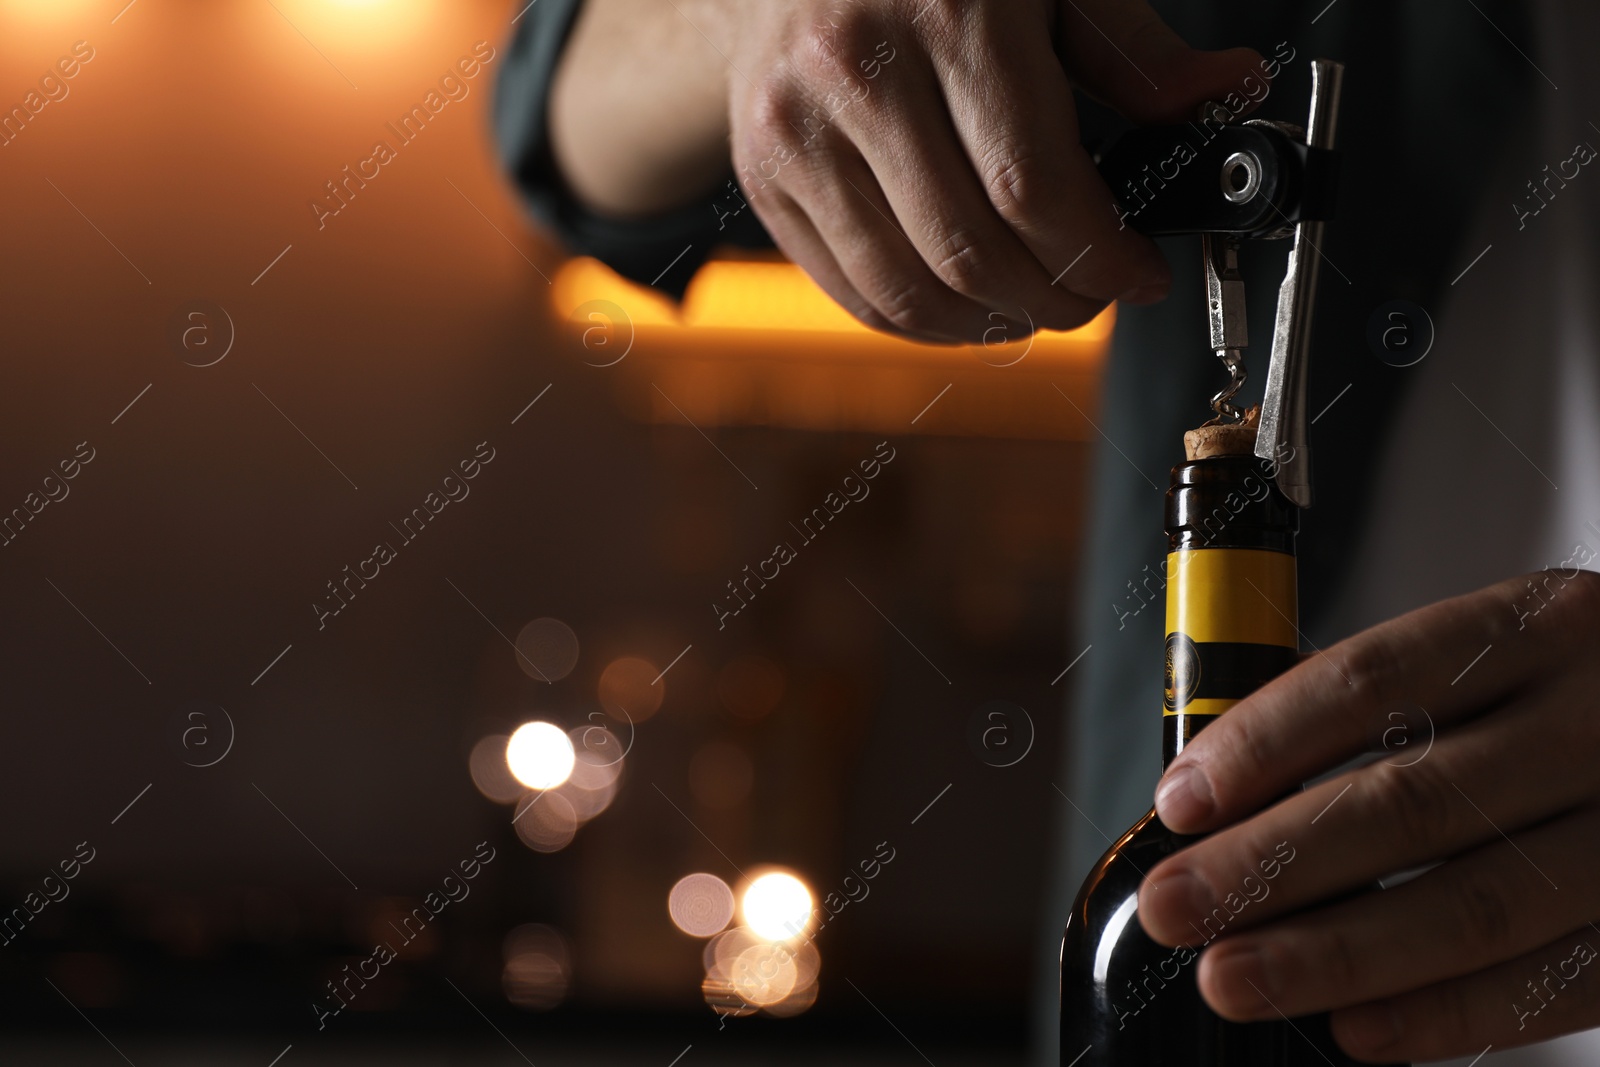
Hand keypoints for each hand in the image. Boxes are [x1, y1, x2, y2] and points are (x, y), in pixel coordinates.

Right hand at [725, 0, 1261, 341]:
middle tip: (1092, 296)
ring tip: (1033, 305)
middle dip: (1054, 301)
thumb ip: (1130, 46)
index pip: (1032, 187)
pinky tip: (966, 303)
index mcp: (943, 12)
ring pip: (908, 292)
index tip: (1139, 274)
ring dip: (989, 326)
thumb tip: (1220, 95)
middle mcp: (855, 75)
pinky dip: (923, 322)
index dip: (1100, 256)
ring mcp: (796, 135)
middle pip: (970, 253)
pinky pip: (854, 293)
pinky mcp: (765, 181)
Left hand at [1135, 569, 1599, 1061]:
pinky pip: (1559, 980)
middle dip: (1273, 865)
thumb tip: (1232, 791)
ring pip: (1477, 901)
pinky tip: (1359, 1029)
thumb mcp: (1515, 654)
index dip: (1263, 744)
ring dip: (1338, 953)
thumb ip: (1397, 705)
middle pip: (1412, 801)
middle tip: (1178, 908)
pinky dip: (1451, 1013)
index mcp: (1542, 625)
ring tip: (1234, 978)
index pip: (1374, 679)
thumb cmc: (1590, 695)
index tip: (1180, 804)